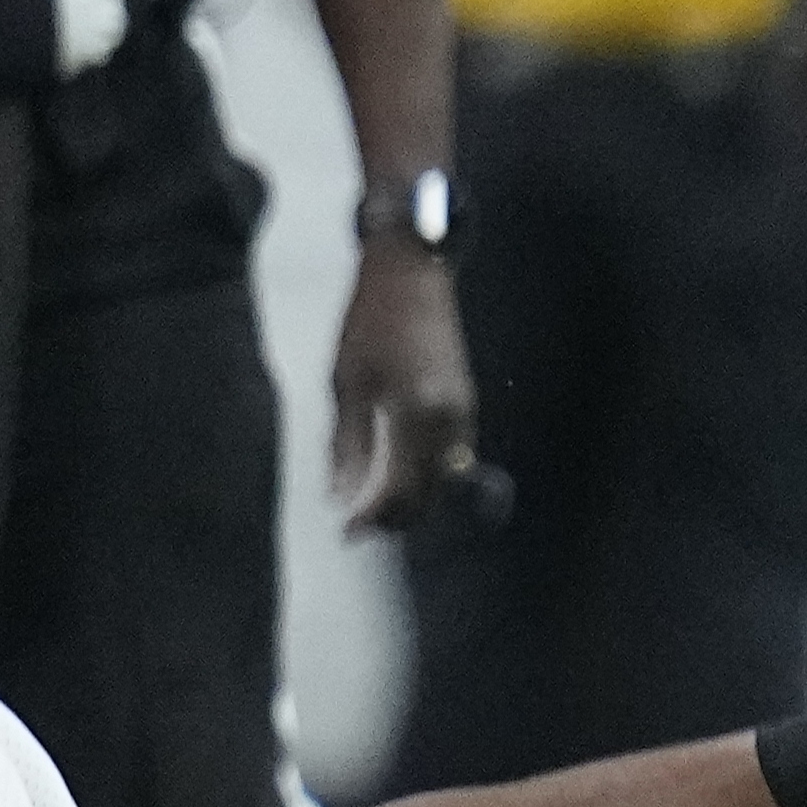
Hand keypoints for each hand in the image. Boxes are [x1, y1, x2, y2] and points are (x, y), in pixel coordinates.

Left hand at [329, 243, 477, 532]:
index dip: (373, 519)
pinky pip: (451, 457)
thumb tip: (339, 498)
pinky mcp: (466, 403)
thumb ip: (347, 447)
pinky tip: (395, 477)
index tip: (345, 533)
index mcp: (418, 414)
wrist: (413, 272)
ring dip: (412, 501)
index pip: (401, 490)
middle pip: (430, 494)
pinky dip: (426, 476)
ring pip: (445, 480)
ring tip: (371, 509)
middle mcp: (451, 419)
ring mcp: (465, 411)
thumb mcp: (346, 385)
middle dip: (395, 518)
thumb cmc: (370, 323)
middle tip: (356, 529)